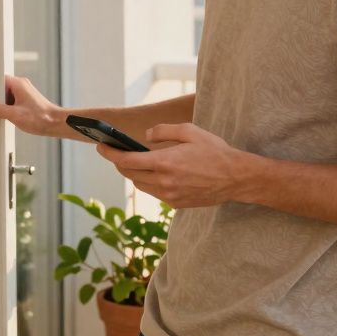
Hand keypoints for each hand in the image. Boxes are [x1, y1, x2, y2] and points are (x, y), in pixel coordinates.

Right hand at [0, 75, 63, 137]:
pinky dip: (2, 111)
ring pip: (2, 98)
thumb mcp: (15, 114)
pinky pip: (8, 104)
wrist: (56, 124)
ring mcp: (22, 95)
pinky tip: (0, 119)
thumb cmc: (42, 117)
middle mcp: (19, 86)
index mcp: (17, 84)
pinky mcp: (23, 103)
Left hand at [95, 123, 261, 208]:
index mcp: (165, 163)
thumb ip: (163, 131)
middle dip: (119, 163)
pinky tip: (155, 173)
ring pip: (141, 185)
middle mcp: (164, 182)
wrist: (236, 178)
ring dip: (134, 174)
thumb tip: (145, 137)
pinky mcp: (176, 204)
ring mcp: (169, 196)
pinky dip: (149, 183)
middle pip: (130, 174)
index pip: (126, 160)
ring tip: (134, 162)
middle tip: (116, 152)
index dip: (109, 154)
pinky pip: (154, 193)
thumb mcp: (190, 131)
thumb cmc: (215, 151)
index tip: (100, 146)